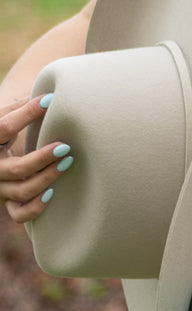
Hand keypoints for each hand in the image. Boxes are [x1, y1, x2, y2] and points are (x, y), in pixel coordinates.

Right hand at [0, 96, 73, 224]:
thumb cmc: (1, 129)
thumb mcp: (2, 116)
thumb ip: (19, 108)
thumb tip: (48, 96)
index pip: (4, 128)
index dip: (26, 114)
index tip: (49, 101)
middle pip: (16, 168)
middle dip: (42, 158)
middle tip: (65, 146)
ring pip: (22, 191)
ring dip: (47, 179)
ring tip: (67, 163)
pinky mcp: (6, 202)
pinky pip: (19, 214)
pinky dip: (36, 207)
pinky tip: (52, 193)